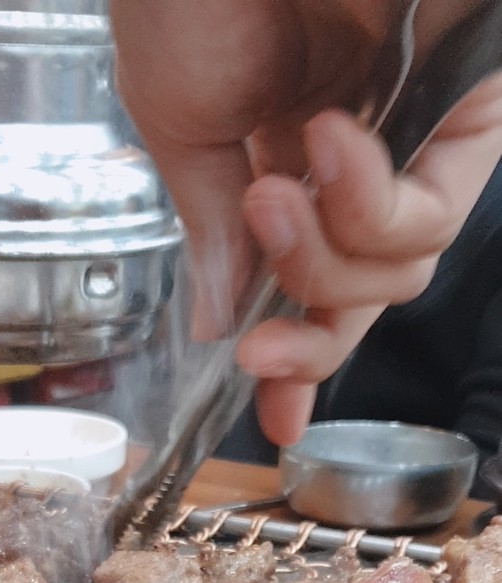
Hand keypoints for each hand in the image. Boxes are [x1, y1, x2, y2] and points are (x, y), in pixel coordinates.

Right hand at [109, 0, 501, 444]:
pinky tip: (325, 144)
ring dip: (322, 264)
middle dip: (309, 335)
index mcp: (285, 143)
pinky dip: (367, 210)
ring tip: (272, 191)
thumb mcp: (177, 126)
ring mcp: (412, 124)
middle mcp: (358, 141)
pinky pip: (429, 218)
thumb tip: (214, 317)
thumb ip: (208, 233)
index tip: (274, 415)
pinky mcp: (469, 103)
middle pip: (364, 292)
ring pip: (397, 272)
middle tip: (256, 345)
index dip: (299, 351)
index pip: (309, 273)